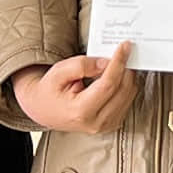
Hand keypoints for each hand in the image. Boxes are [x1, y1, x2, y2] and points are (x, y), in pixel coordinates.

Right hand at [13, 43, 139, 133]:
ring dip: (127, 76)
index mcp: (81, 112)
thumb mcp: (58, 72)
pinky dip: (125, 85)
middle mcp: (96, 123)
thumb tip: (105, 62)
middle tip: (124, 50)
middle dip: (126, 67)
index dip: (118, 63)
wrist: (43, 110)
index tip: (125, 46)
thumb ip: (81, 66)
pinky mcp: (111, 124)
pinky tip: (118, 75)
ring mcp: (105, 126)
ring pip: (129, 95)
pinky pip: (127, 101)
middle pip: (122, 90)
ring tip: (119, 61)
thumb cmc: (49, 91)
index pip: (108, 84)